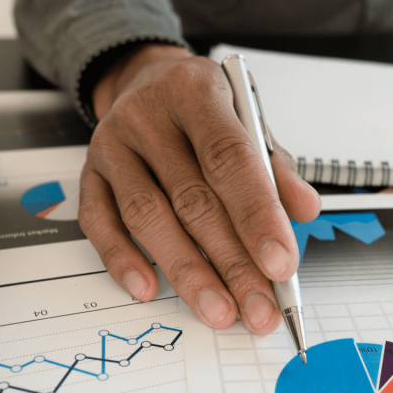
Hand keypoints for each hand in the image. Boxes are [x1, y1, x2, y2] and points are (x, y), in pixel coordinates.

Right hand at [81, 43, 321, 333]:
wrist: (144, 82)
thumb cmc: (204, 110)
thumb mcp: (248, 120)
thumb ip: (276, 167)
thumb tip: (304, 210)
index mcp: (196, 91)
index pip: (229, 158)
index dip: (257, 215)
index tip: (280, 264)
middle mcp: (148, 116)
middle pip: (192, 199)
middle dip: (231, 262)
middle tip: (258, 306)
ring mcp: (112, 146)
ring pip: (148, 217)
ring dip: (186, 271)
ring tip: (218, 310)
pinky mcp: (89, 175)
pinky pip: (100, 224)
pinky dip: (124, 260)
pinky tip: (149, 289)